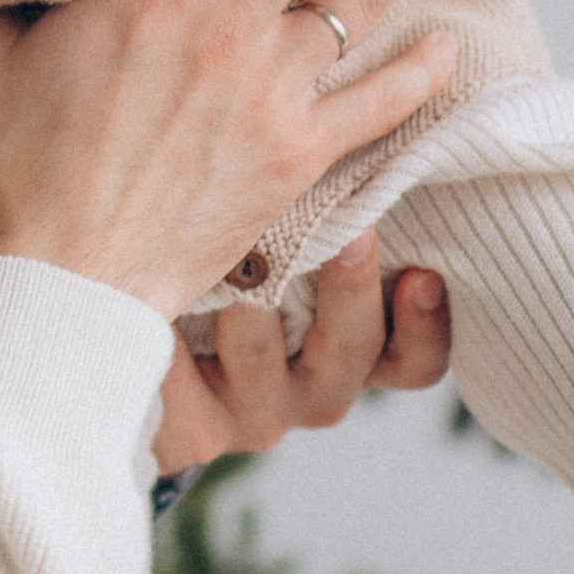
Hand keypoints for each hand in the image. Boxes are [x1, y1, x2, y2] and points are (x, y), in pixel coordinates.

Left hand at [155, 239, 450, 475]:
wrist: (148, 366)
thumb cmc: (237, 282)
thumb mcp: (297, 258)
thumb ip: (334, 222)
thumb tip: (372, 142)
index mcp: (356, 355)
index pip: (414, 361)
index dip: (426, 326)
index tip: (422, 277)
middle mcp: (316, 391)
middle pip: (351, 350)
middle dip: (350, 288)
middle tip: (349, 232)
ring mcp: (255, 414)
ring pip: (261, 350)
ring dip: (249, 295)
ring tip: (234, 243)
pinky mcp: (193, 430)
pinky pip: (182, 382)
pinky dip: (169, 330)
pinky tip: (154, 287)